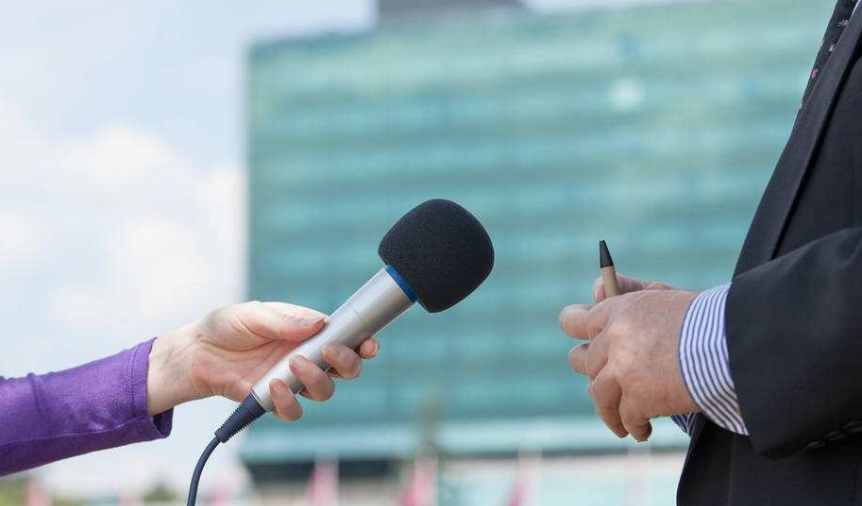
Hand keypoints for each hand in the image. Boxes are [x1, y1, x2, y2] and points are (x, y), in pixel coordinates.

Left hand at [146, 301, 379, 420]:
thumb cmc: (227, 327)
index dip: (364, 344)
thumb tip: (318, 324)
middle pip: (346, 370)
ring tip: (290, 366)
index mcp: (310, 333)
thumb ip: (285, 321)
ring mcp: (293, 381)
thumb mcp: (254, 315)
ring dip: (315, 380)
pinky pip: (294, 410)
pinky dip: (288, 402)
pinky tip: (272, 386)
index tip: (368, 345)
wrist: (196, 353)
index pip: (347, 339)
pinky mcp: (274, 400)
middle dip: (346, 363)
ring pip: (324, 392)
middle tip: (328, 353)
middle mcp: (307, 358)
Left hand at [560, 274, 697, 441]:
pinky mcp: (636, 396)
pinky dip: (634, 426)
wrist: (729, 344)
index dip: (578, 335)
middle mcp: (613, 337)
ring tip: (622, 424)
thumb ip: (630, 292)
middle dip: (593, 376)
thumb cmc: (704, 319)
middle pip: (583, 361)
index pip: (576, 321)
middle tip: (603, 390)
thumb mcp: (663, 297)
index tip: (583, 348)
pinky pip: (625, 417)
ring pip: (599, 395)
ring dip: (610, 412)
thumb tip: (597, 290)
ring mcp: (622, 368)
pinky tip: (643, 430)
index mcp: (619, 309)